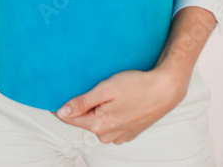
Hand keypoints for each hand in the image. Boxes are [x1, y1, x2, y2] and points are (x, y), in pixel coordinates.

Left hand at [51, 68, 187, 143]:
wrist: (166, 89)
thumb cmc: (138, 86)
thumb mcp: (106, 89)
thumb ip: (82, 102)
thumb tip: (62, 112)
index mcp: (99, 125)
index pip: (70, 119)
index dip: (61, 106)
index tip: (55, 94)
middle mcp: (108, 135)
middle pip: (85, 120)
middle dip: (84, 106)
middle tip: (92, 87)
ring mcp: (120, 136)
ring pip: (99, 122)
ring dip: (99, 109)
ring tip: (111, 92)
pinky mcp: (130, 132)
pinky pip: (113, 124)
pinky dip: (112, 113)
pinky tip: (121, 100)